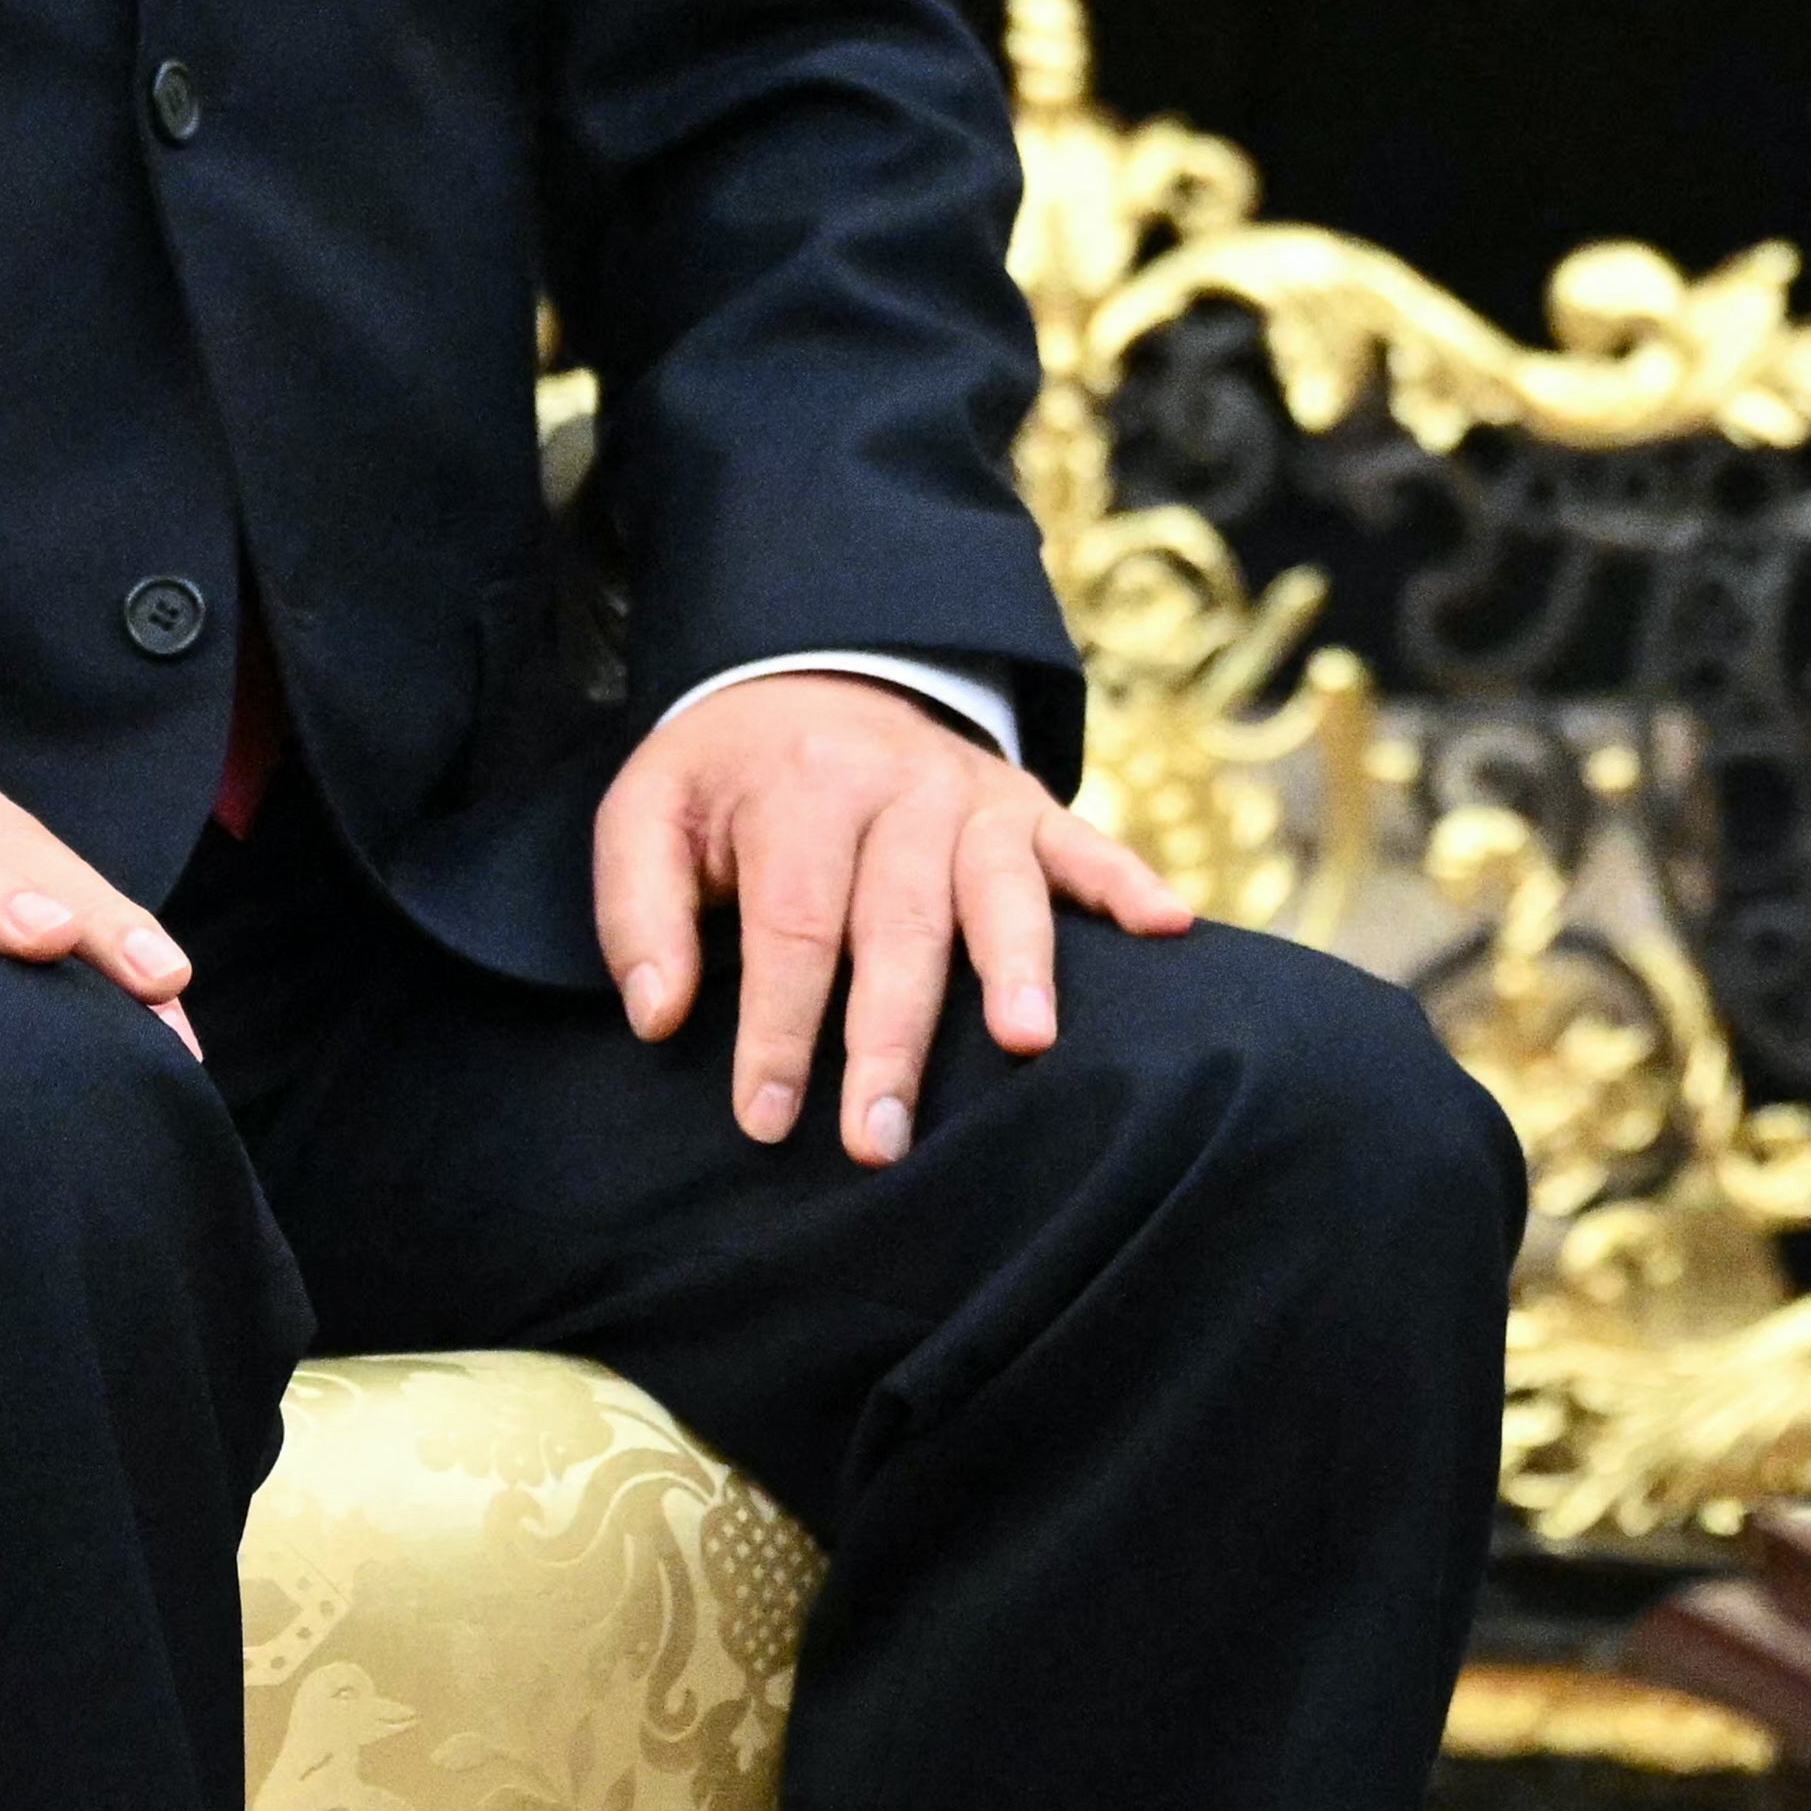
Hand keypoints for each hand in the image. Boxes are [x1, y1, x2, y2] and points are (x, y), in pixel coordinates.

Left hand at [592, 673, 1190, 1164]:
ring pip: (999, 888)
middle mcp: (898, 786)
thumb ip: (639, 912)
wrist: (810, 673)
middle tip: (879, 1137)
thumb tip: (662, 1017)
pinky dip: (1128, 883)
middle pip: (900, 922)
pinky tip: (1171, 927)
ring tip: (1025, 1043)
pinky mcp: (1026, 803)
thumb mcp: (646, 814)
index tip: (765, 1119)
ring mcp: (973, 793)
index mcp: (800, 788)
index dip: (779, 1029)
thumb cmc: (724, 779)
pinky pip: (1086, 842)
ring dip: (1016, 964)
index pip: (794, 925)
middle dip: (891, 1036)